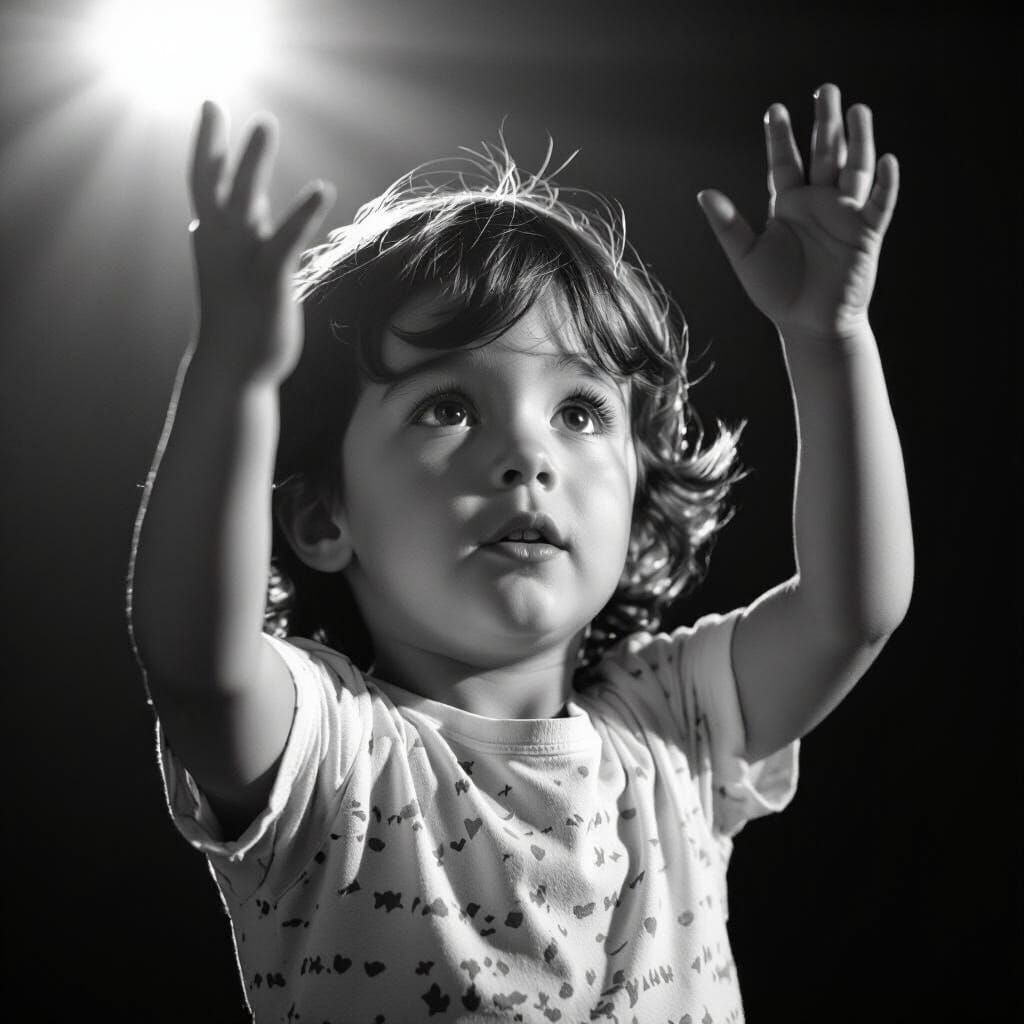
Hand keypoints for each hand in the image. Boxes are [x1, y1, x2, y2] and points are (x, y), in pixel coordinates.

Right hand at [189, 100, 334, 379]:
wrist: (233, 371)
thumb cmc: (233, 321)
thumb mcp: (226, 271)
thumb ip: (225, 239)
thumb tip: (210, 218)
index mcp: (212, 240)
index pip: (204, 183)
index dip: (207, 144)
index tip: (211, 107)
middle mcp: (220, 244)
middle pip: (212, 182)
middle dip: (214, 143)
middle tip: (214, 103)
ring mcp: (242, 261)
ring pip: (242, 200)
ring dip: (252, 161)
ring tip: (264, 122)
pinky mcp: (270, 281)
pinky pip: (286, 240)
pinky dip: (302, 213)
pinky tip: (321, 188)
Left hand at [697, 83, 897, 343]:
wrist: (808, 325)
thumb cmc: (777, 292)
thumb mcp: (746, 255)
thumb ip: (728, 224)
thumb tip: (704, 193)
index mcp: (788, 205)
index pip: (784, 162)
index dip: (780, 137)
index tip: (775, 110)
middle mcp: (818, 203)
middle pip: (824, 153)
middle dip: (825, 122)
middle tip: (825, 89)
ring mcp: (844, 214)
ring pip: (854, 168)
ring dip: (858, 140)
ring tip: (857, 111)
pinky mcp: (866, 233)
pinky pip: (878, 203)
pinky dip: (884, 182)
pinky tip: (886, 159)